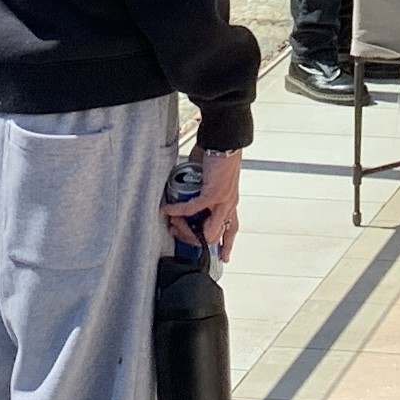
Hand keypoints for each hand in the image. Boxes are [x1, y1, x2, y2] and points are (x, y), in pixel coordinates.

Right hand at [166, 145, 240, 262]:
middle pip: (214, 236)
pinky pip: (193, 209)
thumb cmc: (217, 157)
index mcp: (230, 203)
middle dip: (192, 239)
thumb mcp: (211, 180)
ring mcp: (224, 202)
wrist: (224, 142)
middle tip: (176, 233)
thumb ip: (199, 191)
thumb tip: (181, 195)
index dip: (226, 245)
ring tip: (172, 223)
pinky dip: (178, 211)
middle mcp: (229, 205)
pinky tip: (168, 210)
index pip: (231, 230)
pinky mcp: (214, 194)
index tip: (223, 257)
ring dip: (186, 230)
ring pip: (206, 230)